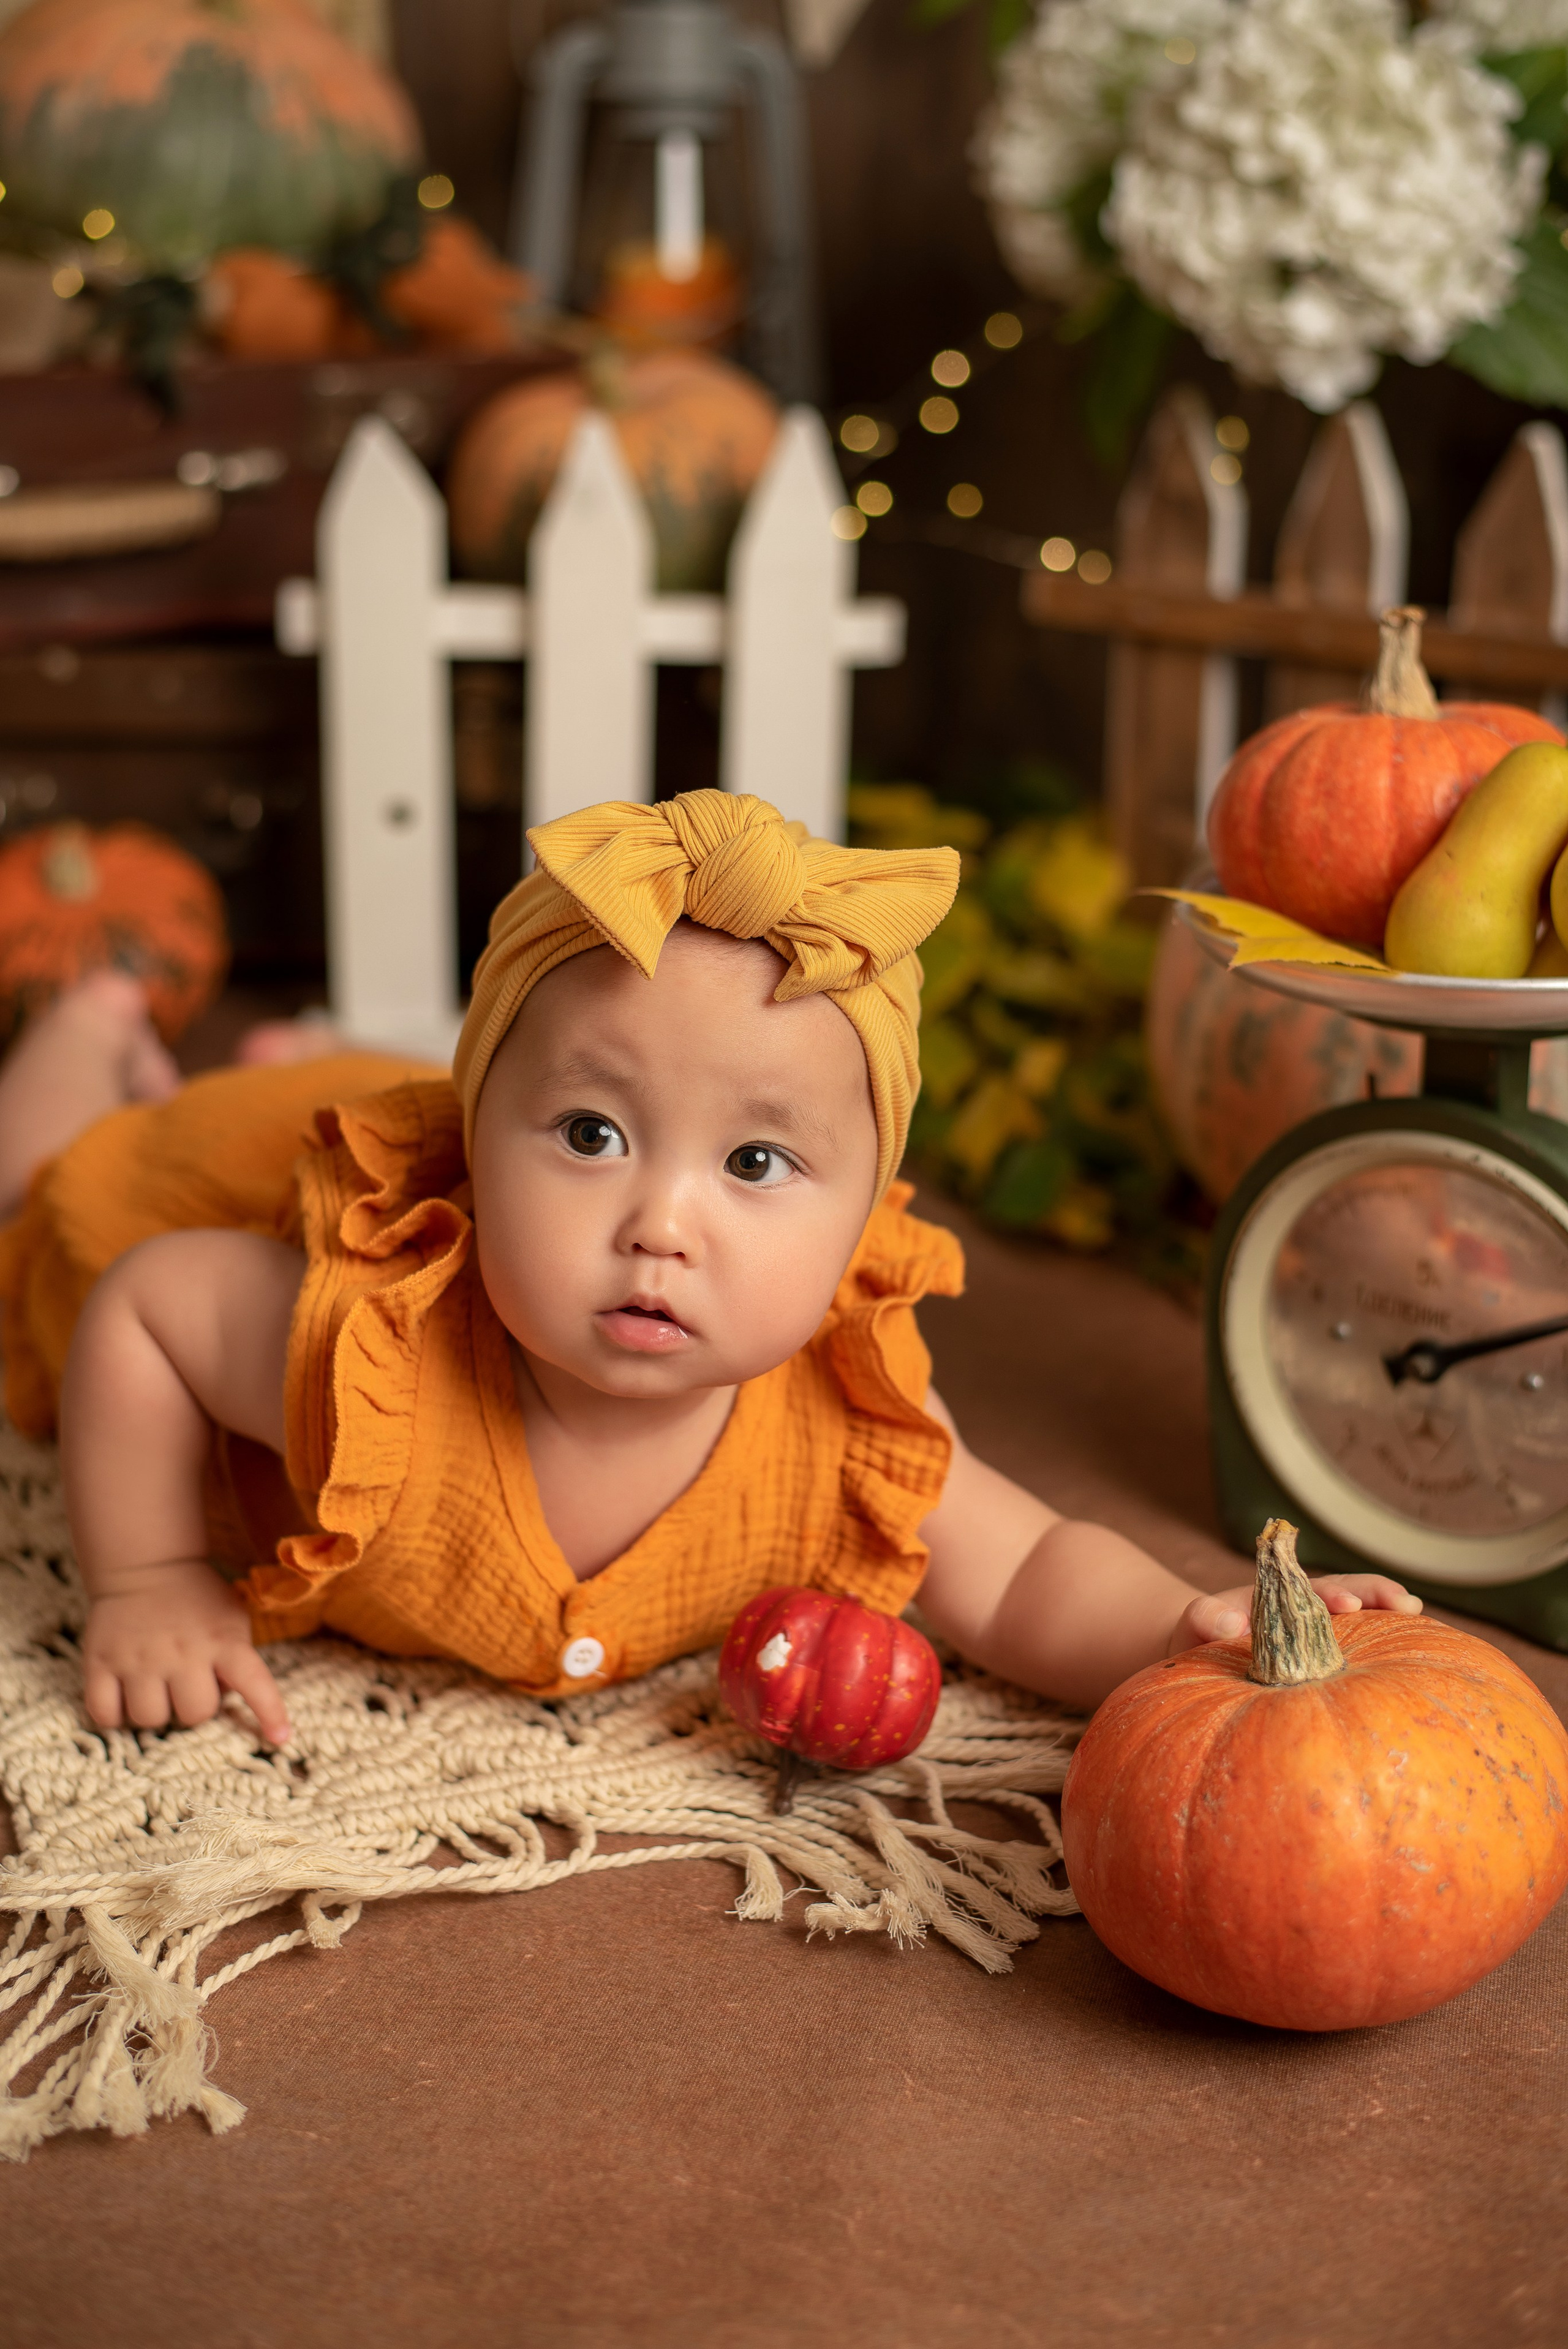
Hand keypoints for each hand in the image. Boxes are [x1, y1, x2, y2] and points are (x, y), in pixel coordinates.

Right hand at [83, 1559, 291, 1745]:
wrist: (146, 1566)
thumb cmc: (197, 1601)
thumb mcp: (231, 1620)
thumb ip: (237, 1659)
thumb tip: (231, 1702)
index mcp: (223, 1641)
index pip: (254, 1681)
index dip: (269, 1712)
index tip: (280, 1737)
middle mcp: (182, 1652)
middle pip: (195, 1715)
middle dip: (194, 1709)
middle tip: (186, 1687)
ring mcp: (139, 1658)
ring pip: (149, 1719)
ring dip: (155, 1713)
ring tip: (155, 1689)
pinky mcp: (100, 1662)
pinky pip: (104, 1714)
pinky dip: (113, 1716)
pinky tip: (123, 1698)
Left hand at [1168, 1572, 1420, 1657]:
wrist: (1199, 1659)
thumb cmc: (1200, 1636)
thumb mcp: (1194, 1623)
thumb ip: (1204, 1617)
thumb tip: (1229, 1624)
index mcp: (1278, 1595)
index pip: (1311, 1586)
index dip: (1333, 1591)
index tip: (1349, 1602)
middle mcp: (1305, 1609)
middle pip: (1347, 1593)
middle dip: (1376, 1594)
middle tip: (1406, 1604)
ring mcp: (1317, 1636)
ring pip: (1361, 1624)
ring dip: (1389, 1621)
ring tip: (1418, 1622)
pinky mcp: (1321, 1664)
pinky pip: (1354, 1658)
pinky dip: (1382, 1655)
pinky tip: (1407, 1673)